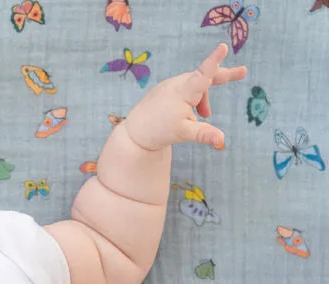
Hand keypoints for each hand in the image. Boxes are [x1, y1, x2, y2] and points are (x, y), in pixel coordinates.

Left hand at [124, 43, 246, 150]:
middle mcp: (177, 84)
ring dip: (203, 100)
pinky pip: (186, 90)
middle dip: (224, 76)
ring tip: (206, 115)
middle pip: (205, 78)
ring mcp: (171, 85)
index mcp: (183, 91)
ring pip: (196, 88)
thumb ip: (204, 134)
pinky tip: (192, 114)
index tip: (223, 47)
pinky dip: (193, 100)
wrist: (135, 133)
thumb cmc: (159, 131)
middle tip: (243, 72)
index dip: (214, 61)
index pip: (203, 74)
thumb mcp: (184, 133)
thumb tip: (222, 141)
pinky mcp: (166, 90)